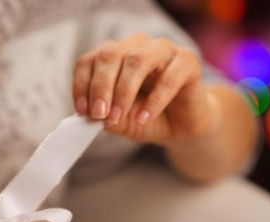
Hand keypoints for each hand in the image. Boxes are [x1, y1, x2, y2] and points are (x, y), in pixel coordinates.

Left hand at [73, 34, 219, 144]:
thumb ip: (105, 116)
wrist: (179, 126)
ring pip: (137, 59)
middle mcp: (136, 46)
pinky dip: (153, 101)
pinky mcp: (187, 62)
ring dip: (123, 91)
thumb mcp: (118, 121)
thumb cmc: (144, 117)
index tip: (82, 112)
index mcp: (114, 57)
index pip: (90, 60)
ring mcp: (163, 50)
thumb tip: (93, 115)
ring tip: (117, 117)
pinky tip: (144, 118)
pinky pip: (168, 77)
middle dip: (101, 86)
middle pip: (110, 55)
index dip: (82, 85)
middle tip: (99, 114)